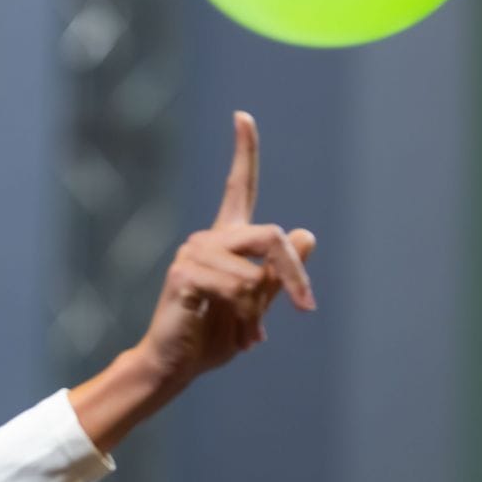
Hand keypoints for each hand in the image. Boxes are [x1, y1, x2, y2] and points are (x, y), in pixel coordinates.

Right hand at [136, 111, 316, 386]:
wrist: (175, 365)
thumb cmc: (214, 336)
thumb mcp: (258, 304)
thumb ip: (279, 274)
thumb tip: (306, 233)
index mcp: (226, 240)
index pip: (237, 187)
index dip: (243, 151)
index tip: (242, 116)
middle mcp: (207, 239)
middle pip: (271, 235)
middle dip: (294, 274)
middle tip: (305, 307)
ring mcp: (192, 254)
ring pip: (256, 272)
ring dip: (261, 310)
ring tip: (249, 335)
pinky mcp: (184, 275)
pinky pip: (237, 287)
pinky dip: (246, 316)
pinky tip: (238, 337)